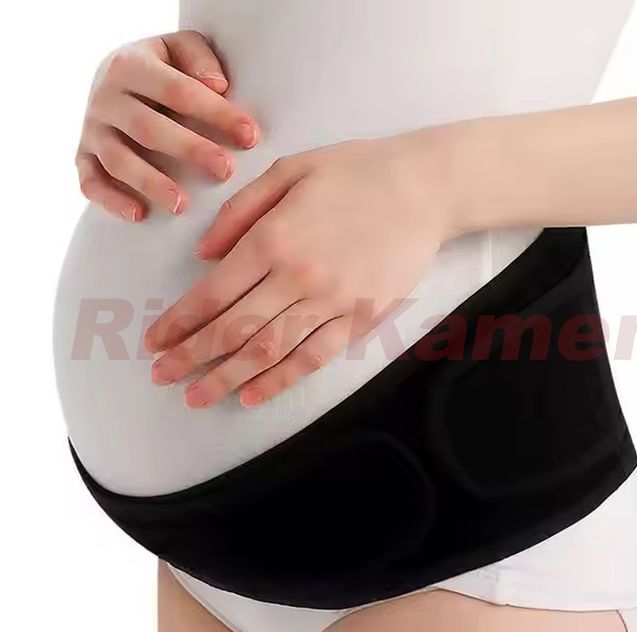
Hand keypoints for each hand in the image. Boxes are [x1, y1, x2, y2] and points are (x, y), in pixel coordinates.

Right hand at [75, 30, 260, 220]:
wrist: (113, 80)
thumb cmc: (162, 70)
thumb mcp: (179, 49)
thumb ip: (199, 58)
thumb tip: (217, 86)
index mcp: (131, 65)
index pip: (178, 90)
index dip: (216, 113)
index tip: (251, 136)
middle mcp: (106, 98)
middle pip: (148, 128)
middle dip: (189, 150)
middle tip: (225, 170)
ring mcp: (93, 130)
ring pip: (119, 160)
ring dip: (151, 184)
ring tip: (182, 205)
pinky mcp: (84, 157)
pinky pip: (91, 182)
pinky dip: (112, 200)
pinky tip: (140, 215)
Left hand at [145, 131, 452, 407]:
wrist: (424, 188)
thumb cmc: (355, 172)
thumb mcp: (289, 170)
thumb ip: (239, 211)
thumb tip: (203, 255)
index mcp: (272, 239)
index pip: (211, 294)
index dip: (177, 324)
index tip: (154, 344)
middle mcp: (295, 277)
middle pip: (232, 329)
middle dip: (191, 358)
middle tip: (162, 378)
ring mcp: (330, 302)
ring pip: (268, 351)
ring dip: (227, 378)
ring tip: (196, 398)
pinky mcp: (360, 318)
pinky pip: (314, 358)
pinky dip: (281, 380)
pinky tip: (253, 395)